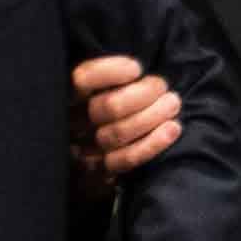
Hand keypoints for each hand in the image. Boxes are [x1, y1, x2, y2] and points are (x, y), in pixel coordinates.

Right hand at [73, 54, 179, 183]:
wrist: (100, 156)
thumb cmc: (112, 106)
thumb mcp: (105, 85)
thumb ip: (113, 76)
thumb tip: (138, 67)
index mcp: (68, 95)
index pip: (81, 80)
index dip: (109, 72)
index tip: (136, 68)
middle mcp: (71, 122)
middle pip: (108, 108)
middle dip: (143, 95)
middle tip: (162, 86)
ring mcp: (85, 150)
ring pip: (118, 133)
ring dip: (153, 116)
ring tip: (172, 102)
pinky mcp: (100, 173)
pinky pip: (126, 159)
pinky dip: (153, 143)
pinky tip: (173, 128)